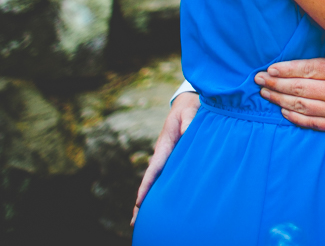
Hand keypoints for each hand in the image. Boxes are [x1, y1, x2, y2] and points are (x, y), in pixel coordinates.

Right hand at [132, 91, 198, 224]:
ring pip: (158, 181)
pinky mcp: (175, 158)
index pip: (154, 169)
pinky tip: (161, 204)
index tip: (138, 201)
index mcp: (165, 144)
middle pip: (151, 181)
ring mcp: (168, 157)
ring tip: (141, 221)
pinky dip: (161, 191)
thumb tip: (188, 132)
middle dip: (142, 200)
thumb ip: (190, 121)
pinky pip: (167, 177)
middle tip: (133, 222)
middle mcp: (163, 154)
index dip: (147, 186)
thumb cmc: (190, 106)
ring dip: (150, 199)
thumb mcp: (191, 110)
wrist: (189, 102)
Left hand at [255, 54, 324, 132]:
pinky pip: (314, 123)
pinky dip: (297, 118)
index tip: (268, 69)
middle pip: (299, 89)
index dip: (284, 70)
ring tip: (266, 95)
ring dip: (280, 101)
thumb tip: (316, 44)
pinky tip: (284, 113)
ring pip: (302, 107)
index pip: (305, 70)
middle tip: (258, 81)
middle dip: (275, 85)